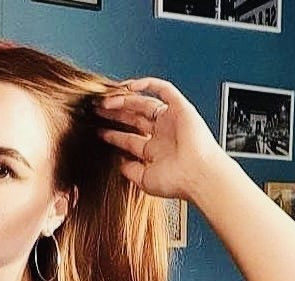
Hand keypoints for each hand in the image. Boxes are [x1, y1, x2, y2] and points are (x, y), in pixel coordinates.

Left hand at [93, 77, 224, 200]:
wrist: (197, 175)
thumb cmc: (177, 182)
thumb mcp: (144, 180)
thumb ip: (129, 170)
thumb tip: (119, 163)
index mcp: (155, 151)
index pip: (129, 139)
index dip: (112, 134)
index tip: (98, 131)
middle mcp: (163, 134)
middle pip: (134, 119)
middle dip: (115, 114)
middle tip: (97, 111)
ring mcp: (171, 120)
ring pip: (144, 103)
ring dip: (124, 100)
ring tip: (106, 102)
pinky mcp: (180, 108)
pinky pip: (163, 89)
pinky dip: (147, 84)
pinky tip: (128, 87)